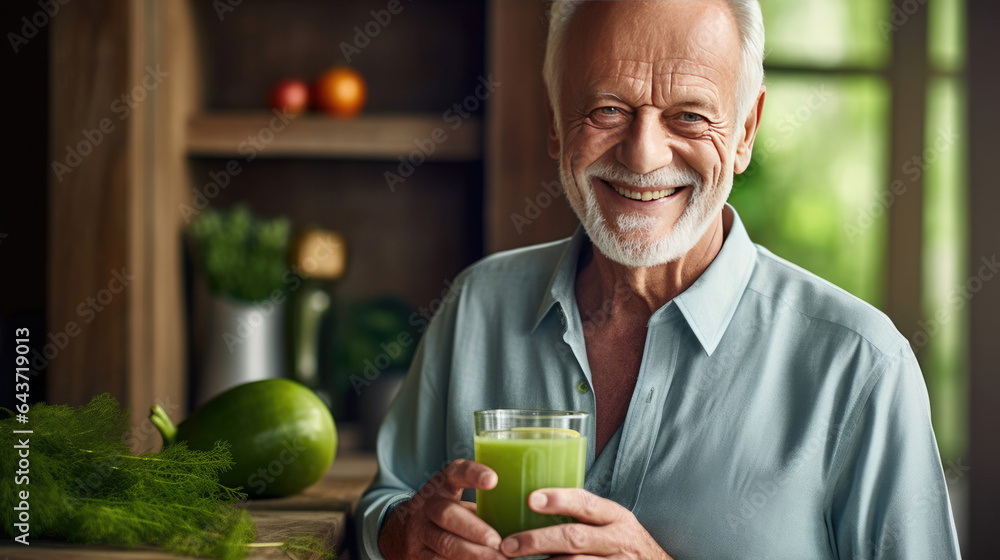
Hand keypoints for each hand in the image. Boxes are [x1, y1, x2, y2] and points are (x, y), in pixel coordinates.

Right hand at [379, 459, 505, 559]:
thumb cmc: (444, 516)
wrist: (398, 534)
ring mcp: (418, 534)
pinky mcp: (416, 557)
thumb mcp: (455, 502)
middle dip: (475, 529)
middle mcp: (426, 507)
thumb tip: (524, 516)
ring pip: (444, 544)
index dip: (472, 474)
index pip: (454, 473)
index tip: (493, 480)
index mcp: (440, 487)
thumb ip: (480, 506)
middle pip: (448, 514)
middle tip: (498, 541)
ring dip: (473, 555)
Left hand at [499, 488, 672, 558]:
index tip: (531, 499)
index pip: (586, 503)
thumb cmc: (624, 542)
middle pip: (574, 538)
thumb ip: (584, 513)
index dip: (558, 499)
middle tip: (508, 545)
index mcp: (615, 516)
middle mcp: (618, 540)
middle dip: (538, 540)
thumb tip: (533, 500)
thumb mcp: (612, 522)